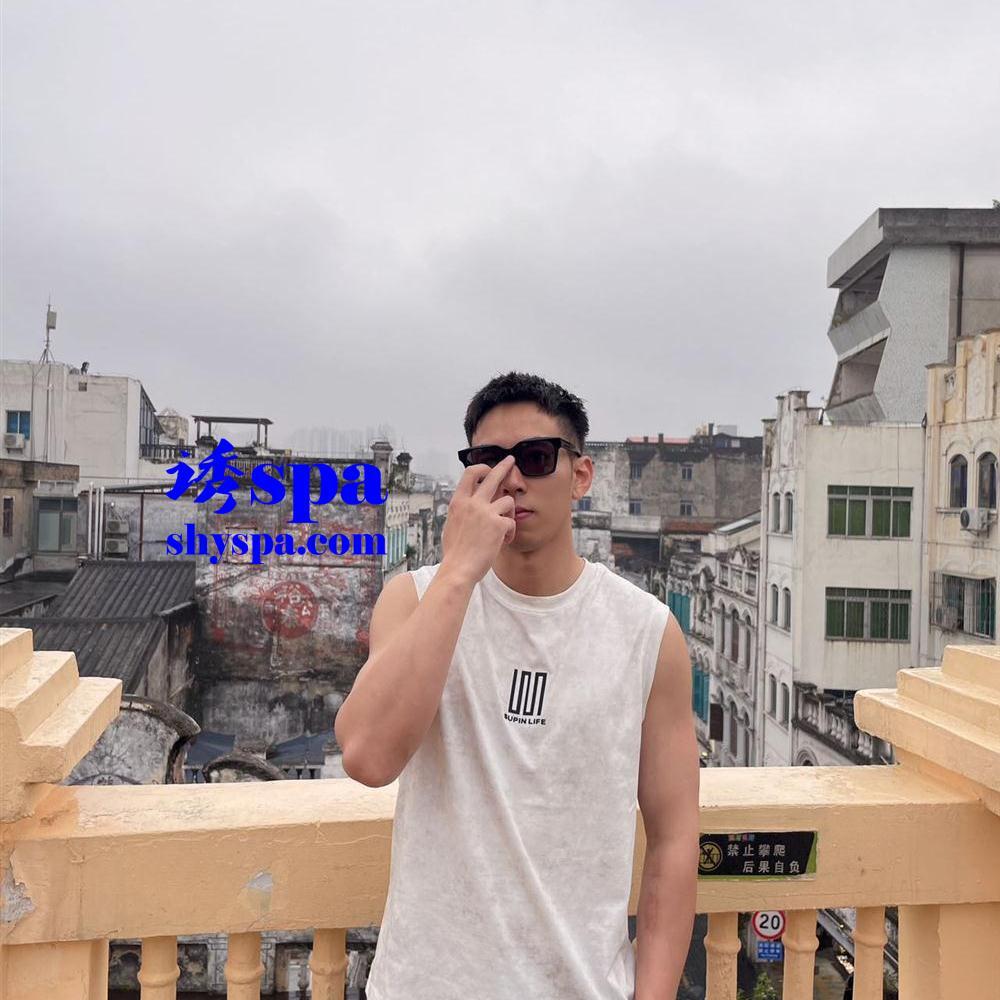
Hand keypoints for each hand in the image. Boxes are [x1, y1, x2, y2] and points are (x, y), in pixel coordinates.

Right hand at [440, 455, 516, 584]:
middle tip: (511, 460)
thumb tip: (470, 504)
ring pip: (508, 500)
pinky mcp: (498, 524)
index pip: (469, 473)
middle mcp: (472, 503)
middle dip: (504, 466)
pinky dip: (510, 533)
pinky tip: (502, 542)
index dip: (482, 468)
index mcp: (458, 502)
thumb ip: (462, 511)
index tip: (489, 468)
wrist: (458, 569)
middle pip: (492, 476)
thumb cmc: (455, 552)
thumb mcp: (452, 525)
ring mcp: (485, 512)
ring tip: (503, 529)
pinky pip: (511, 522)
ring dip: (509, 513)